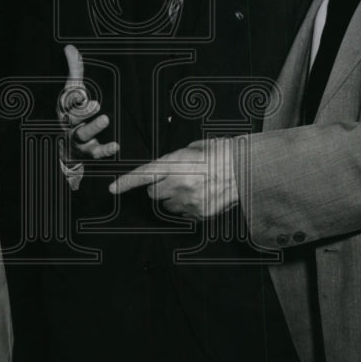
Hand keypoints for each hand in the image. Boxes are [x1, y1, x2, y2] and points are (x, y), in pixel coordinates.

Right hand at [57, 44, 118, 159]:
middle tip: (95, 103)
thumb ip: (75, 69)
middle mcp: (70, 124)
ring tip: (105, 119)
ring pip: (83, 135)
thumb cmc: (74, 111)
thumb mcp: (73, 90)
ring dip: (93, 127)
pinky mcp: (90, 151)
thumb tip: (70, 47)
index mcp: (66, 108)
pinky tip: (115, 146)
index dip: (72, 98)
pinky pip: (96, 153)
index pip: (66, 102)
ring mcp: (79, 139)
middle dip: (83, 111)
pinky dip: (105, 150)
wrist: (70, 146)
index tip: (80, 92)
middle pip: (73, 118)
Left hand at [108, 138, 238, 219]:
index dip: (125, 183)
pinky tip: (201, 195)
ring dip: (172, 197)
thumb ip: (175, 159)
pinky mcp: (200, 214)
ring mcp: (190, 202)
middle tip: (174, 178)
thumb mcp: (195, 147)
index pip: (144, 175)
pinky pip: (183, 213)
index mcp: (176, 163)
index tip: (112, 188)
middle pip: (152, 193)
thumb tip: (165, 168)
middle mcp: (180, 184)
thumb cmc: (222, 152)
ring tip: (192, 186)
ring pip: (166, 205)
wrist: (248, 170)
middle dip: (157, 186)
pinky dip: (187, 206)